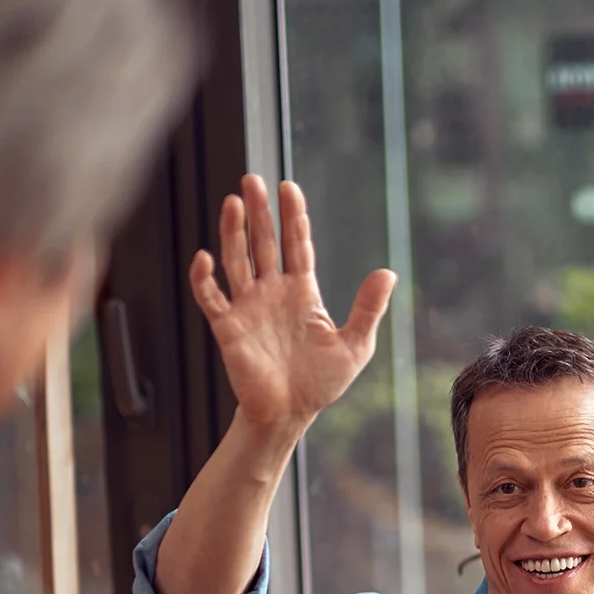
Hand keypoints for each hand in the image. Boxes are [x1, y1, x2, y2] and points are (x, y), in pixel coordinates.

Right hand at [187, 174, 395, 438]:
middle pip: (264, 242)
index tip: (288, 187)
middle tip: (252, 180)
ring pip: (237, 260)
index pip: (296, 244)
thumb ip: (368, 308)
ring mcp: (248, 307)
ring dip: (234, 232)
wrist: (290, 413)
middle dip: (260, 211)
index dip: (293, 216)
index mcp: (302, 292)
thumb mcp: (355, 345)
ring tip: (234, 201)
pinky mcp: (228, 327)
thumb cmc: (321, 383)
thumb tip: (388, 271)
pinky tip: (206, 258)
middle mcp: (272, 292)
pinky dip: (205, 278)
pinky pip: (212, 297)